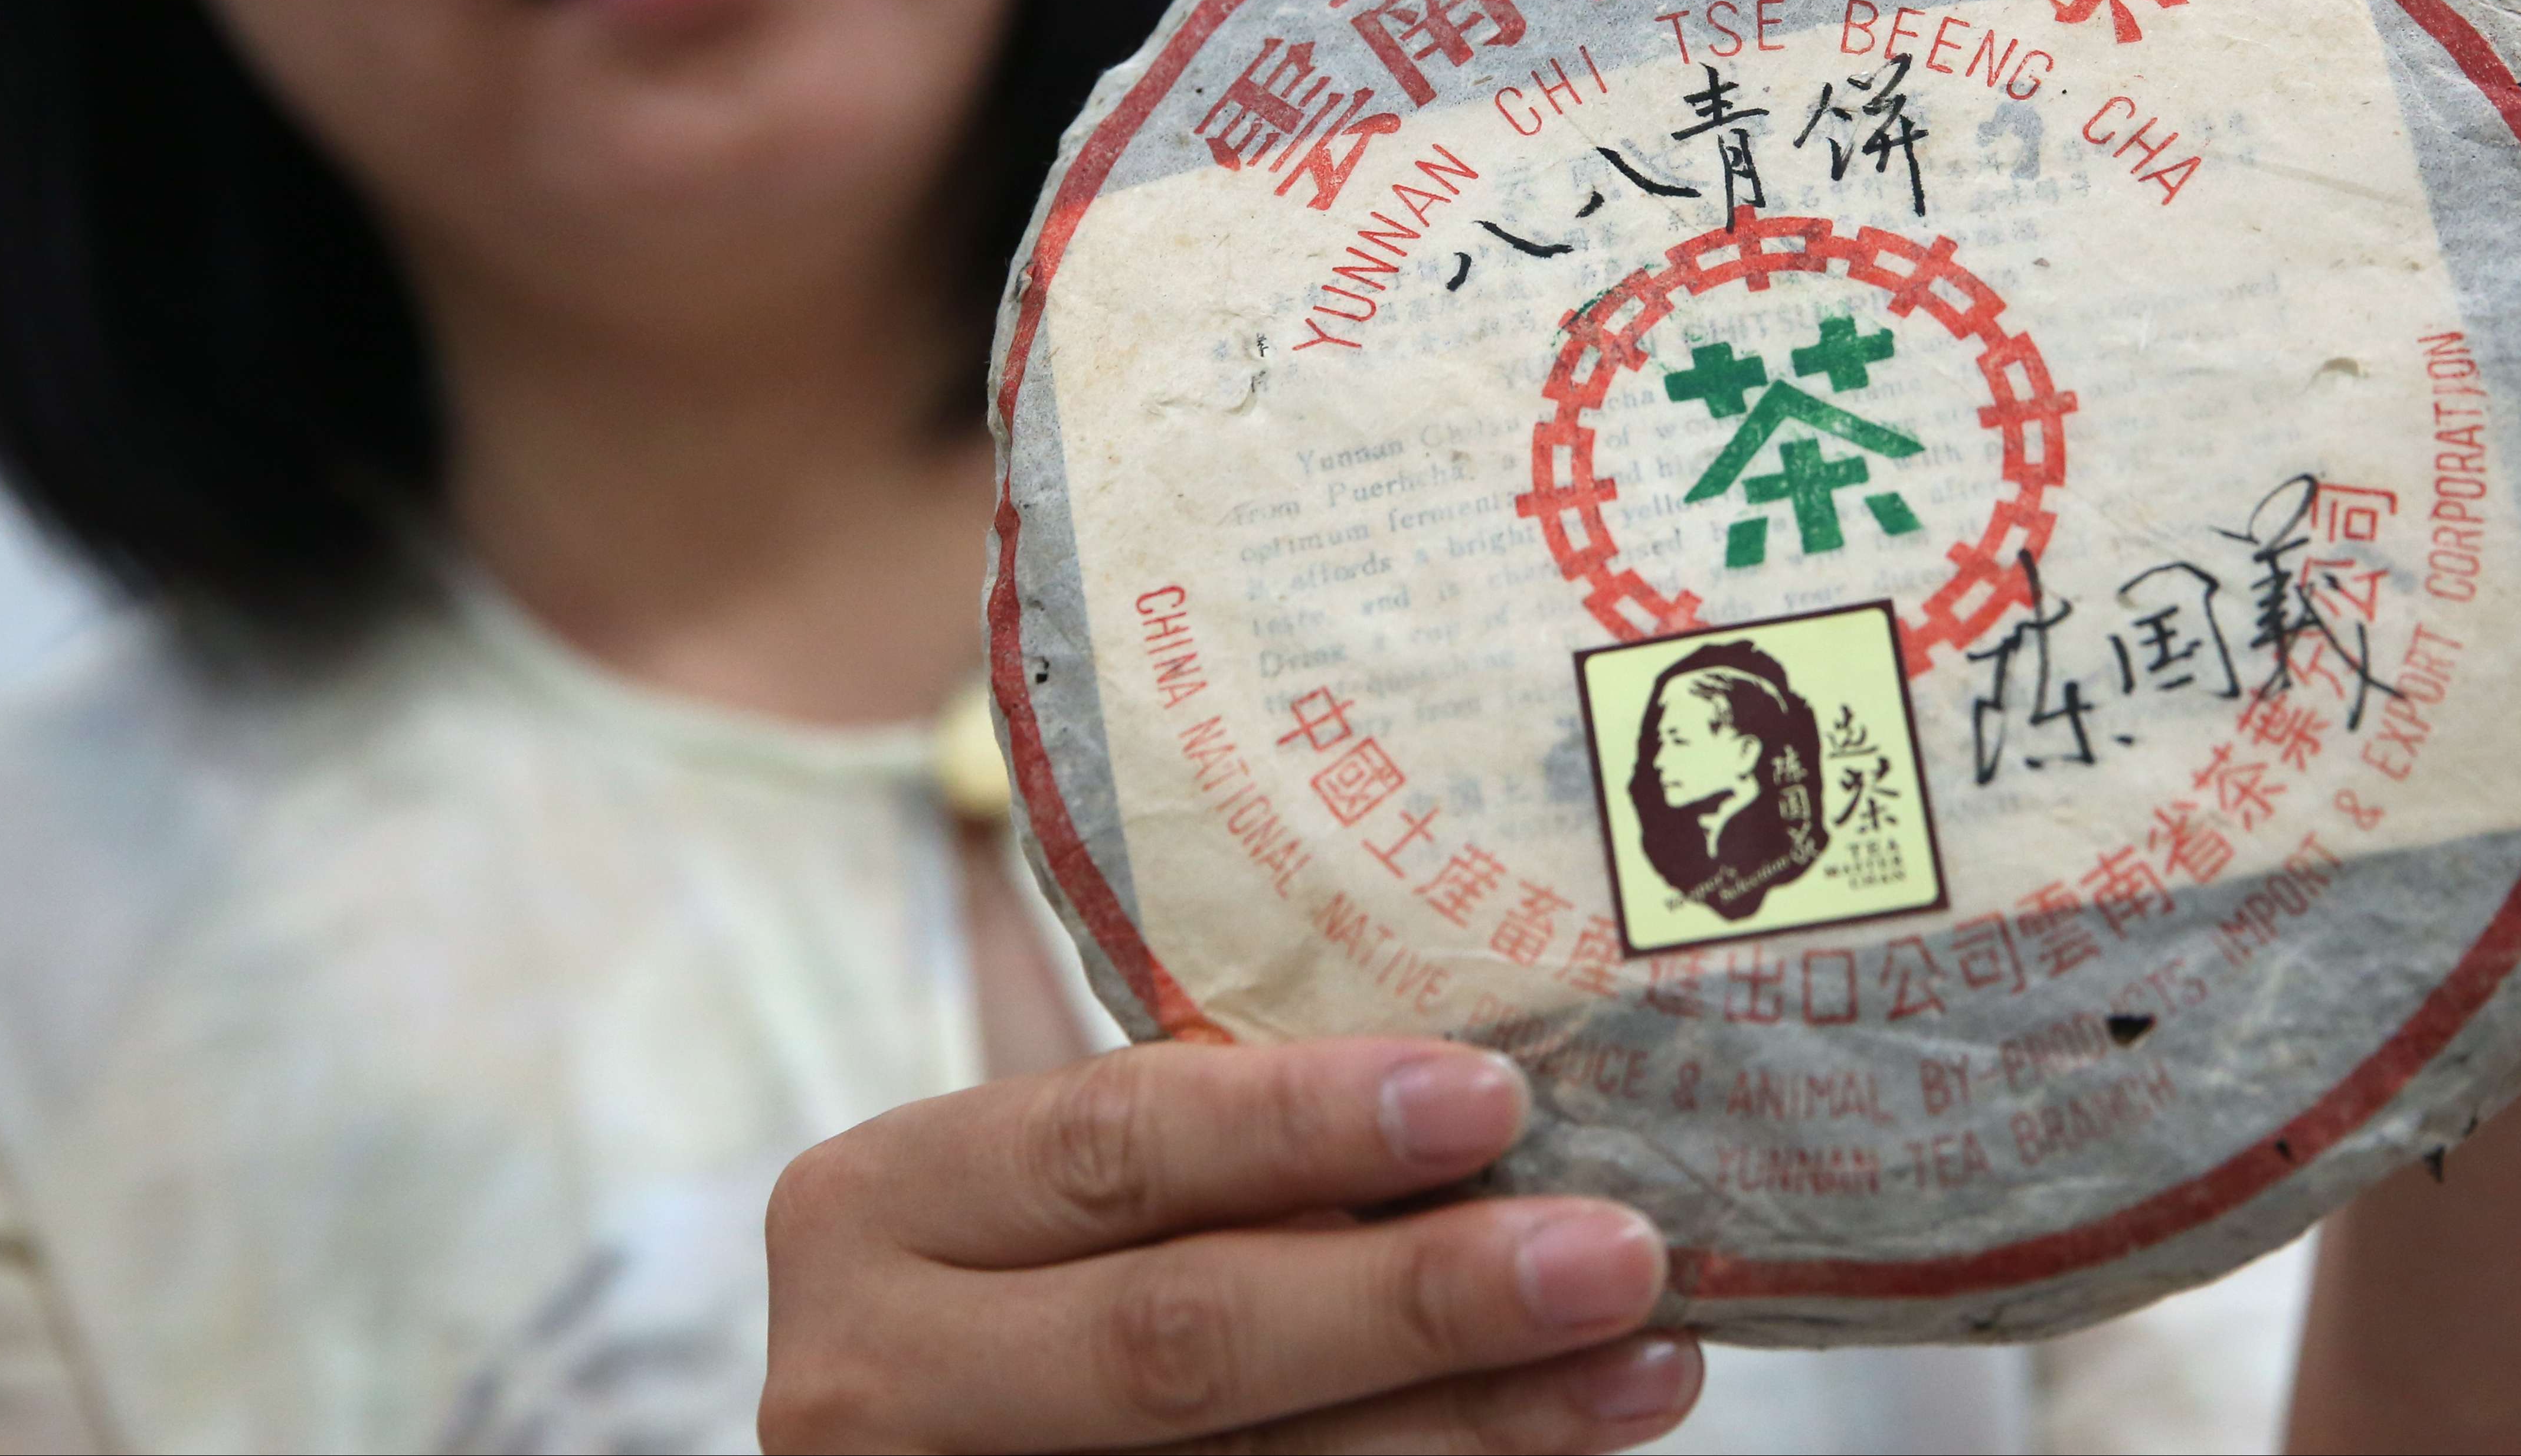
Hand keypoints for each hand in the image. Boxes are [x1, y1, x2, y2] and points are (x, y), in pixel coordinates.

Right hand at [758, 1038, 1702, 1453]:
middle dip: (1419, 1299)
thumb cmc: (1026, 1270)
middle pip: (1180, 1340)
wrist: (933, 1427)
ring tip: (1645, 1370)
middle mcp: (874, 1377)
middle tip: (1617, 1251)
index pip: (1108, 1147)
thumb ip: (1209, 1162)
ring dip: (1477, 1432)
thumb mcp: (1056, 1195)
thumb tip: (1497, 1121)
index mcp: (876, 1207)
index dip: (1301, 1123)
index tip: (1492, 1097)